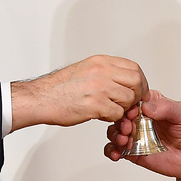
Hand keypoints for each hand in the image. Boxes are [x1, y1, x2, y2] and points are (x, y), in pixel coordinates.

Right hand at [11, 55, 146, 129]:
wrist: (40, 98)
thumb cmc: (59, 88)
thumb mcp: (85, 70)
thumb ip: (106, 73)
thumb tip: (124, 81)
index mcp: (101, 62)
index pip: (134, 68)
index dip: (140, 82)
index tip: (137, 91)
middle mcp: (102, 71)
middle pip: (137, 81)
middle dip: (137, 95)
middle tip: (129, 104)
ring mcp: (99, 87)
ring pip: (129, 99)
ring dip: (123, 108)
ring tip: (110, 110)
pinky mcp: (95, 104)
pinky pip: (117, 113)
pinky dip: (112, 117)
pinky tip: (101, 115)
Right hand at [103, 90, 180, 180]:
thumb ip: (166, 107)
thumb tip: (147, 106)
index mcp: (151, 105)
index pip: (133, 99)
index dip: (129, 105)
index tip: (133, 112)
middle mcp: (140, 118)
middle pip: (120, 115)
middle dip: (120, 122)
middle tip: (128, 129)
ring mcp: (135, 135)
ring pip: (114, 131)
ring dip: (115, 135)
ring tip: (124, 141)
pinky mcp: (133, 151)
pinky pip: (115, 149)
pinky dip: (111, 150)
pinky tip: (117, 153)